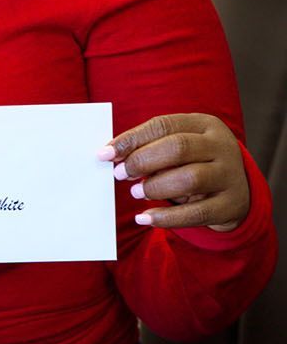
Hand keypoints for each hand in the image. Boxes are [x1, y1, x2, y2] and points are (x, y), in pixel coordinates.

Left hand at [101, 113, 248, 231]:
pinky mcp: (230, 205)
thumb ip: (151, 148)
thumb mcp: (180, 149)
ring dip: (155, 186)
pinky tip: (145, 218)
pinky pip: (196, 213)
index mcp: (205, 125)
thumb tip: (112, 156)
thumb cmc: (195, 164)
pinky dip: (166, 218)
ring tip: (136, 192)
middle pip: (178, 148)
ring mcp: (229, 175)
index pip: (164, 125)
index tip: (106, 154)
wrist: (237, 192)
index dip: (132, 139)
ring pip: (190, 178)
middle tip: (120, 174)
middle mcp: (221, 146)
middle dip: (142, 161)